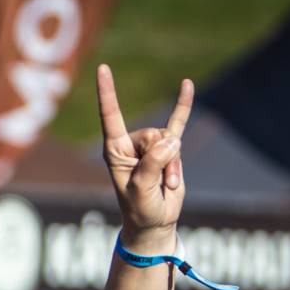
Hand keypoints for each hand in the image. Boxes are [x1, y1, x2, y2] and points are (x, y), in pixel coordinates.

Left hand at [98, 65, 192, 250]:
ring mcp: (151, 145)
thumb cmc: (140, 207)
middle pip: (154, 135)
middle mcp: (132, 143)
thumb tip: (171, 141)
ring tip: (166, 184)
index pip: (111, 116)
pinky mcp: (170, 149)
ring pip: (171, 139)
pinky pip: (178, 123)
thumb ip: (153, 163)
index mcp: (115, 150)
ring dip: (174, 166)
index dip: (108, 93)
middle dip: (163, 160)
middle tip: (158, 183)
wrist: (155, 221)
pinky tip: (187, 85)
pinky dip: (183, 105)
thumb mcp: (141, 188)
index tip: (103, 68)